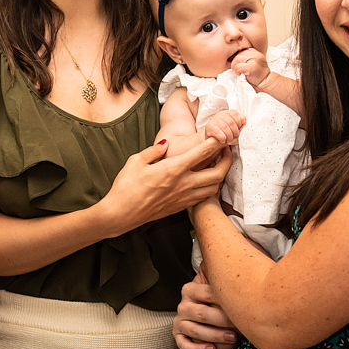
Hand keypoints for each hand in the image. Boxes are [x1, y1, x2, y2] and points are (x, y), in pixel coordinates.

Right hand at [95, 138, 230, 235]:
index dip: (216, 142)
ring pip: (214, 188)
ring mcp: (183, 198)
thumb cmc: (126, 187)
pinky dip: (210, 187)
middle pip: (217, 173)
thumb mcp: (136, 161)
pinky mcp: (180, 207)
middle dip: (227, 160)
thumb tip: (165, 143)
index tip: (222, 135)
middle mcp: (182, 184)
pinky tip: (205, 181)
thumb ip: (154, 150)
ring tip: (219, 165)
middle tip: (227, 150)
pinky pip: (203, 197)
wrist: (121, 214)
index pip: (203, 153)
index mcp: (173, 169)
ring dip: (220, 175)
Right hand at [173, 270, 238, 348]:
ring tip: (232, 338)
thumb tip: (246, 279)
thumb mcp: (221, 299)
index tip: (242, 306)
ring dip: (215, 335)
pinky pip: (185, 344)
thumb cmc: (219, 312)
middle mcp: (183, 305)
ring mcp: (179, 321)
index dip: (225, 301)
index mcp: (191, 290)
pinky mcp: (178, 337)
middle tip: (239, 325)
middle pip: (202, 313)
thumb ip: (225, 290)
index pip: (207, 293)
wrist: (209, 331)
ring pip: (195, 330)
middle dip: (223, 321)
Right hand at [202, 109, 244, 145]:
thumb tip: (244, 119)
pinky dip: (222, 137)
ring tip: (229, 141)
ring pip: (225, 127)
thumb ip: (238, 121)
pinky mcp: (209, 127)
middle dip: (235, 132)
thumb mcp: (232, 126)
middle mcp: (219, 115)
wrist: (211, 137)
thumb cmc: (223, 131)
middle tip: (234, 137)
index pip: (235, 114)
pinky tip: (223, 140)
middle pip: (231, 122)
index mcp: (226, 113)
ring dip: (229, 136)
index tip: (239, 129)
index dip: (238, 122)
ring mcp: (214, 120)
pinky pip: (218, 132)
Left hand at [232, 48, 270, 88]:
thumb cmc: (257, 74)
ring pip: (236, 60)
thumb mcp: (252, 62)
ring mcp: (253, 59)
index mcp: (254, 51)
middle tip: (240, 71)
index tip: (240, 66)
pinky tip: (242, 74)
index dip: (237, 59)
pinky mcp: (251, 66)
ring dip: (236, 68)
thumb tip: (229, 59)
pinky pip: (237, 67)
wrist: (265, 82)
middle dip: (236, 64)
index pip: (240, 50)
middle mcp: (254, 53)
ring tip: (241, 72)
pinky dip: (237, 72)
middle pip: (237, 55)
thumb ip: (244, 58)